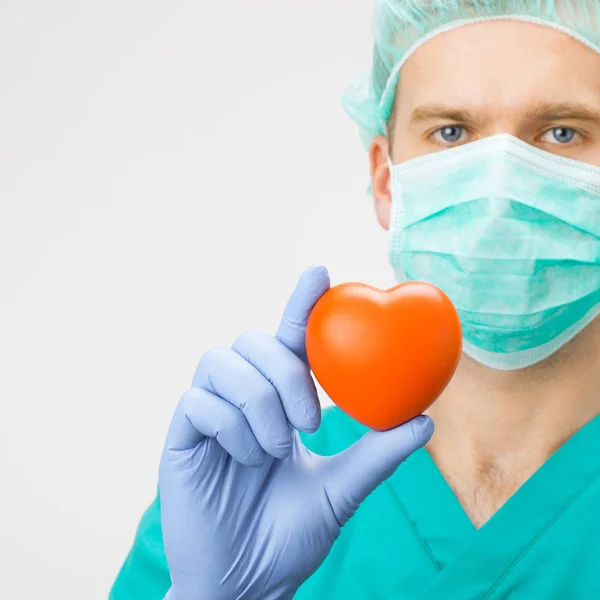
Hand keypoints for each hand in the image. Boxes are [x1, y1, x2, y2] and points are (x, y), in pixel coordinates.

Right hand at [159, 266, 433, 599]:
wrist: (245, 581)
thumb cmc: (289, 535)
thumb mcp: (341, 491)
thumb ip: (376, 455)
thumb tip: (424, 420)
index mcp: (277, 401)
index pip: (287, 339)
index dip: (300, 303)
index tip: (321, 272)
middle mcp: (240, 397)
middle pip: (251, 341)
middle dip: (285, 373)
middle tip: (310, 420)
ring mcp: (208, 412)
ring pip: (222, 361)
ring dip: (259, 401)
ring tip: (276, 448)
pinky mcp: (181, 434)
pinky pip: (198, 400)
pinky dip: (230, 425)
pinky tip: (244, 457)